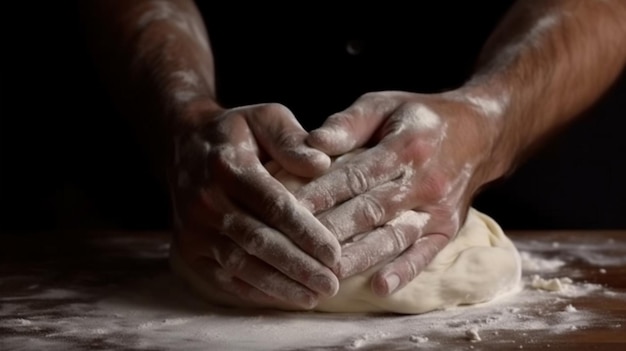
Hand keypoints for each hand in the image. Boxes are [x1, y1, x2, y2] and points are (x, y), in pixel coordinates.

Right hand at [169, 102, 341, 309]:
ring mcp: (193, 228)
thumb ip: (292, 139)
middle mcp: (205, 200)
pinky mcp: (188, 249)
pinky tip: (284, 297)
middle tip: (331, 283)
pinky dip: (255, 291)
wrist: (184, 144)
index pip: (273, 205)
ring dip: (279, 285)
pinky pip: (223, 277)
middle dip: (297, 266)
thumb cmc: (237, 132)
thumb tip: (321, 164)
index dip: (305, 232)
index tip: (334, 253)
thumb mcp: (266, 118)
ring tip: (314, 296)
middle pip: (258, 241)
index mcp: (227, 165)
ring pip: (240, 265)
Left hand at [295, 90, 500, 296]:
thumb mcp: (383, 105)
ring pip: (393, 236)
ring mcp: (439, 209)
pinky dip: (404, 271)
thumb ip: (348, 123)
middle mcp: (425, 180)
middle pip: (371, 210)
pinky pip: (426, 254)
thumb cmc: (418, 118)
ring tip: (327, 274)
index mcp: (406, 145)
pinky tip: (380, 287)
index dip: (321, 193)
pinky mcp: (448, 229)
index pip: (356, 175)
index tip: (288, 208)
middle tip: (294, 248)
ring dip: (360, 257)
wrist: (480, 133)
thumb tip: (312, 142)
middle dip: (331, 230)